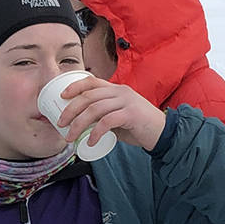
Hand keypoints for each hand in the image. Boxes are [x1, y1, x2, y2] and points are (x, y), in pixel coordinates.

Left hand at [52, 75, 167, 150]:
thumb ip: (103, 115)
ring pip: (95, 109)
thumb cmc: (138, 126)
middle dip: (70, 110)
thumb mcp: (118, 116)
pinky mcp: (131, 115)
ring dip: (79, 124)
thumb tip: (82, 124)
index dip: (74, 87)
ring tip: (71, 137)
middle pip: (88, 97)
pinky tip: (90, 142)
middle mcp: (120, 92)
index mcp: (116, 89)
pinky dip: (95, 133)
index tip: (61, 97)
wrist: (163, 133)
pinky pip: (107, 122)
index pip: (91, 81)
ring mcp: (126, 102)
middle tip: (61, 124)